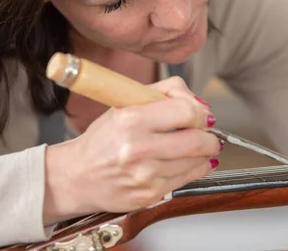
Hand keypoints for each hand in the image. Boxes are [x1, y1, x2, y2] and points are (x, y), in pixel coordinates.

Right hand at [43, 76, 220, 223]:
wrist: (77, 177)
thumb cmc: (102, 140)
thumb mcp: (124, 104)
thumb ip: (164, 92)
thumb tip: (198, 102)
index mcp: (131, 120)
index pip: (186, 111)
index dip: (200, 112)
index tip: (202, 114)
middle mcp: (138, 149)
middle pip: (198, 140)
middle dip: (210, 135)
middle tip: (207, 132)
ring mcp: (145, 175)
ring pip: (197, 160)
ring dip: (204, 152)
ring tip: (196, 145)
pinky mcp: (149, 195)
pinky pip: (188, 179)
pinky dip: (196, 167)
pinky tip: (189, 160)